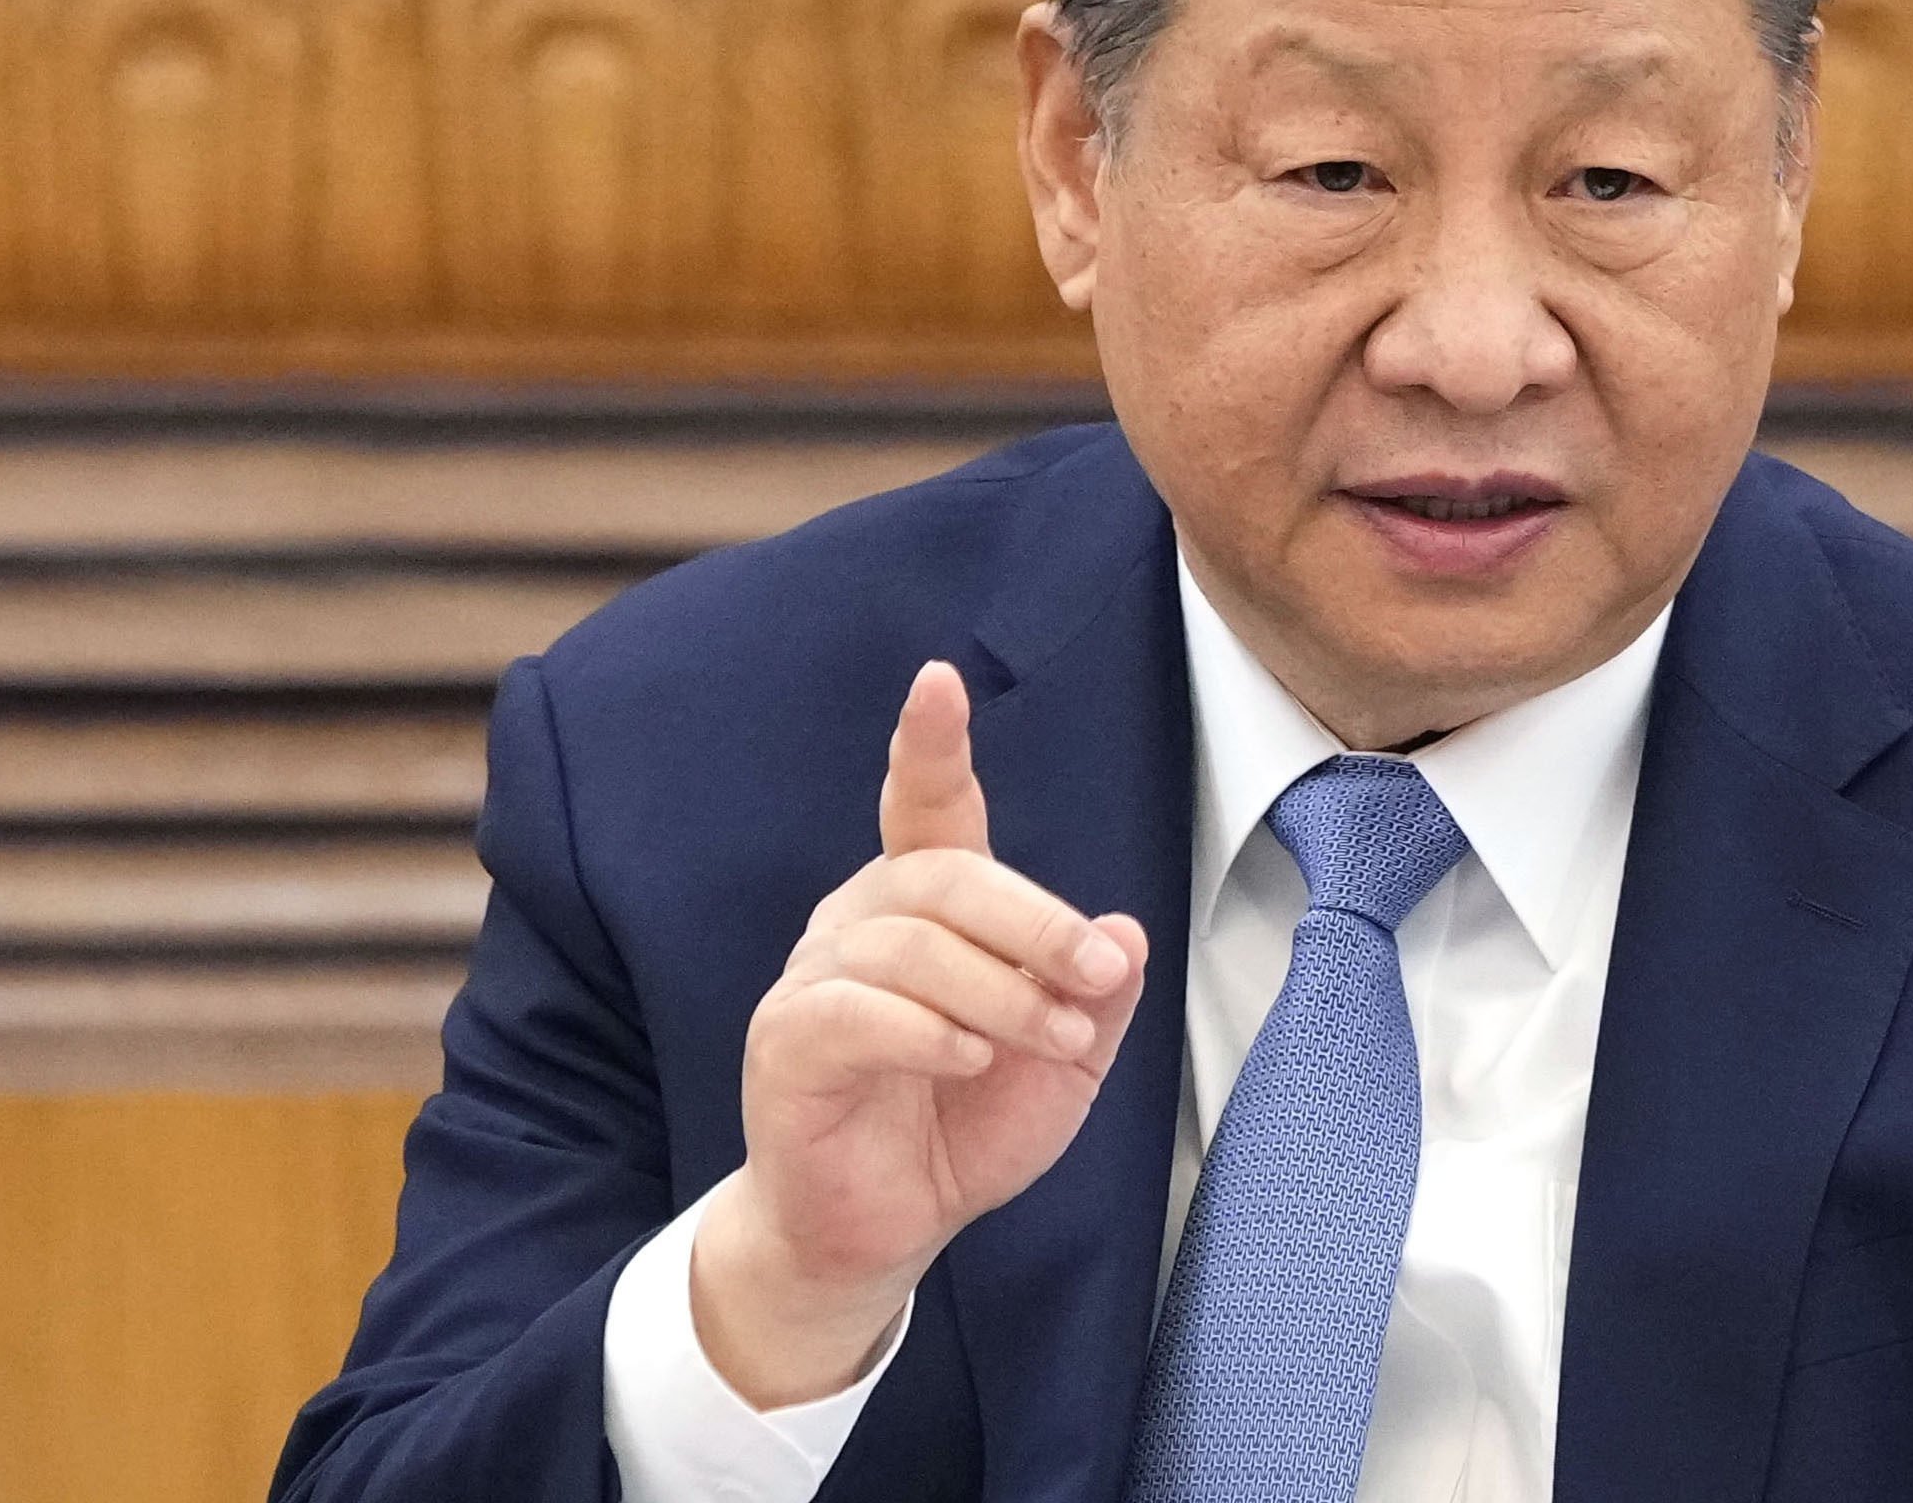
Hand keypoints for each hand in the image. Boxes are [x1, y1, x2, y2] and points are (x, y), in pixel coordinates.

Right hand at [692, 659, 1149, 1406]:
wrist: (884, 1230)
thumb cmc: (963, 1126)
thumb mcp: (1064, 1061)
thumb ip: (1097, 994)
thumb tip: (1126, 931)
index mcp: (926, 907)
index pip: (927, 806)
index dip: (930, 744)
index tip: (938, 681)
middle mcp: (861, 922)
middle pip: (944, 875)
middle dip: (1036, 920)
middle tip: (1097, 971)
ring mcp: (814, 979)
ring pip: (910, 945)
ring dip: (1000, 991)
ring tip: (1051, 1039)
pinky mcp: (786, 1043)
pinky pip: (854, 1010)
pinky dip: (928, 1030)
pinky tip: (971, 1059)